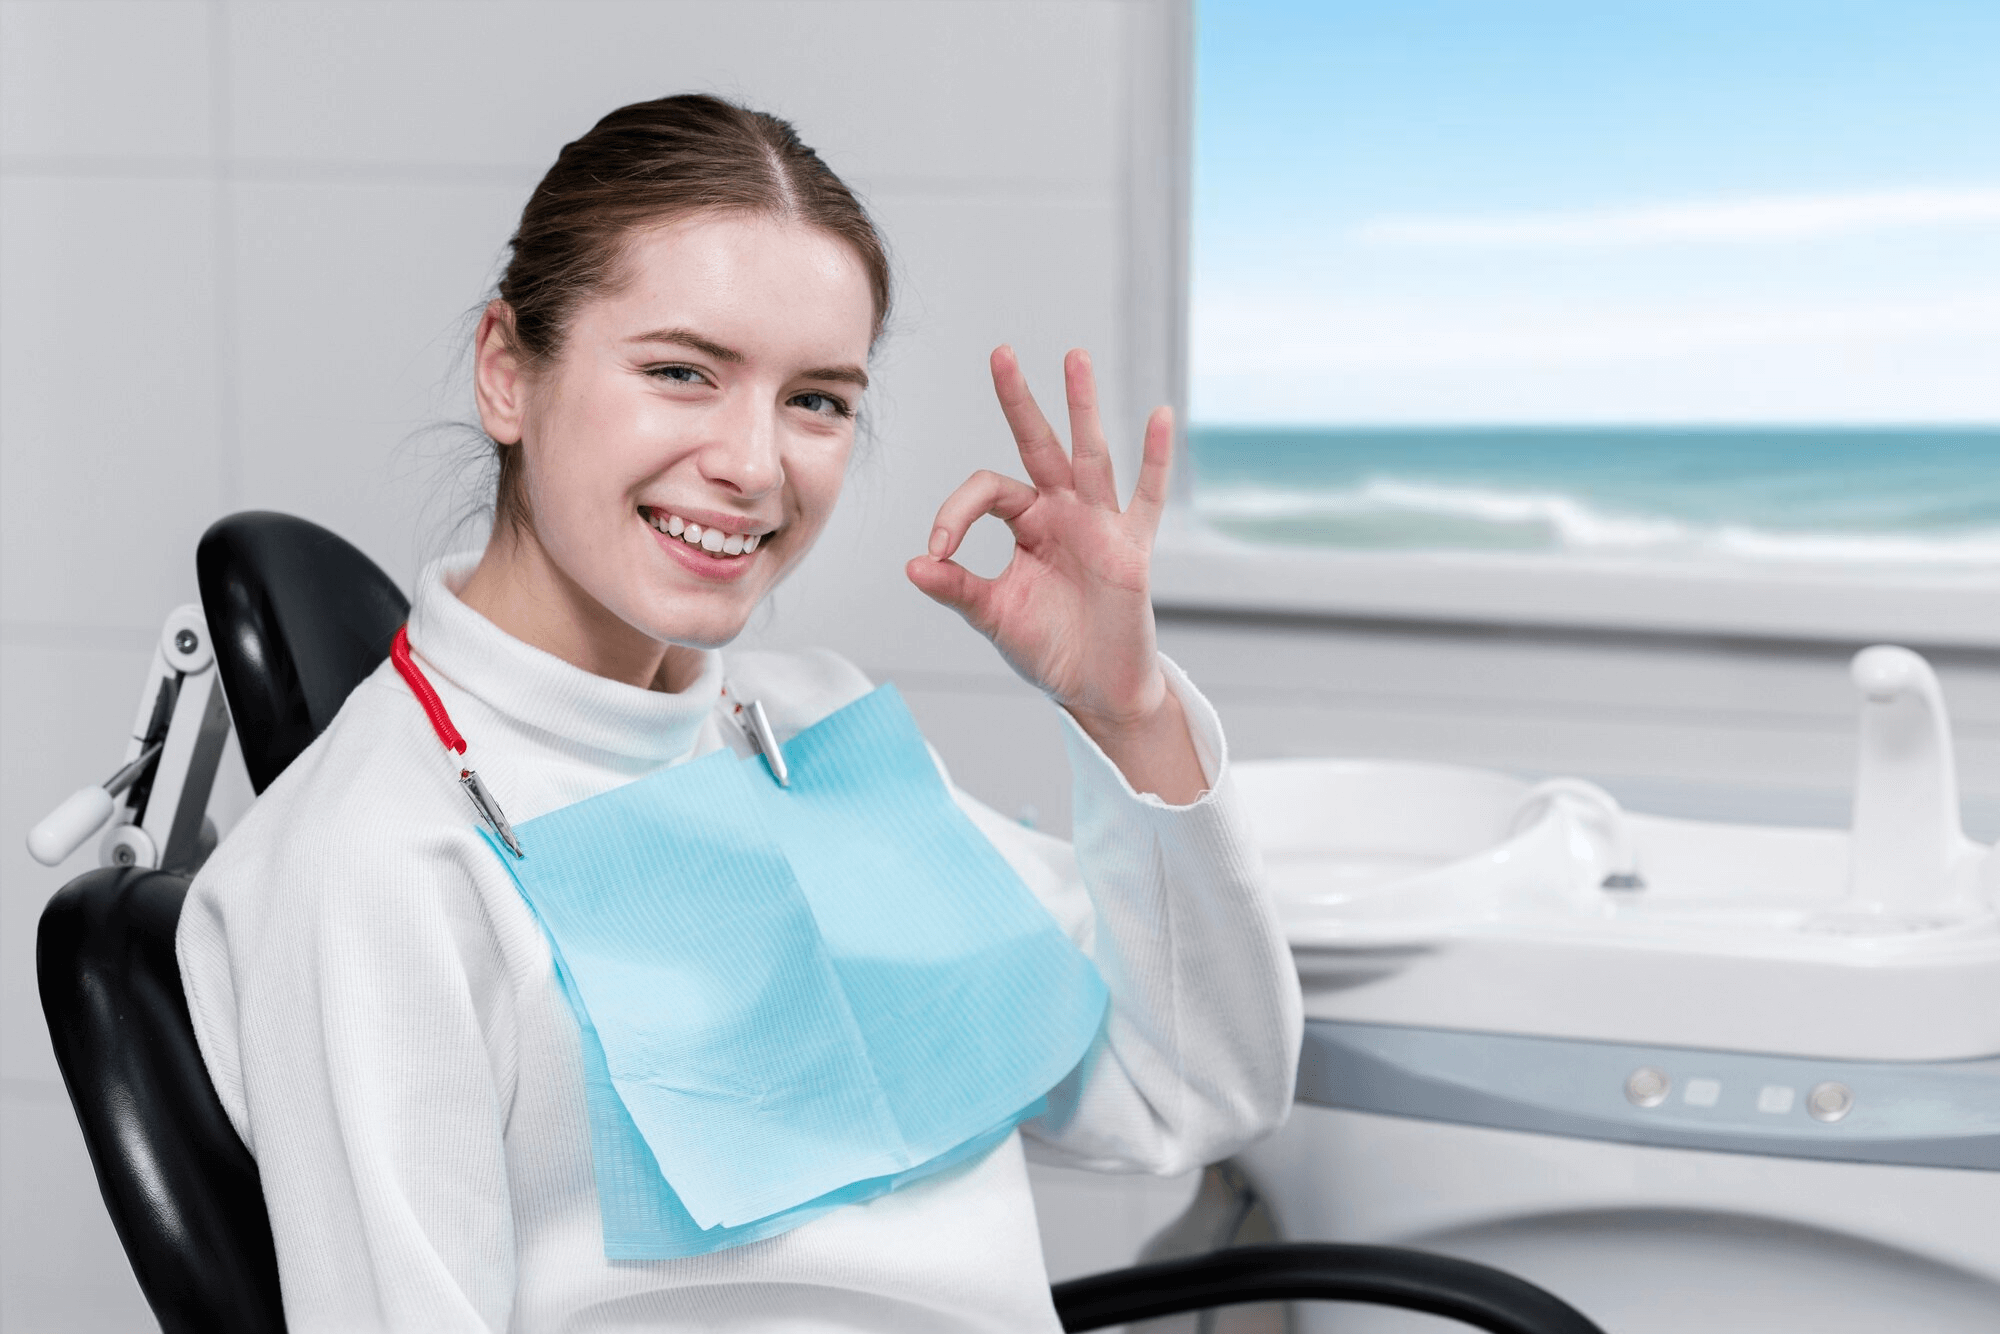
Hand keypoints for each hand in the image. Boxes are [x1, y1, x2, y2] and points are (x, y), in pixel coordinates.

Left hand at [906, 347, 1205, 801]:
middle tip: (1000, 353)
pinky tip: (1161, 417)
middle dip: (1020, 400)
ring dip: (1081, 407)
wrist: (1096, 688)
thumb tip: (912, 564)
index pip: (987, 491)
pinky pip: (1147, 497)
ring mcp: (1100, 524)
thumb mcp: (994, 616)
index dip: (955, 513)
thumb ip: (957, 587)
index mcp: (1026, 523)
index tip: (938, 551)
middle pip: (1038, 444)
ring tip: (1073, 357)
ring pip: (1089, 455)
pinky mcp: (1133, 547)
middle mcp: (1062, 512)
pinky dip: (1156, 459)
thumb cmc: (1049, 647)